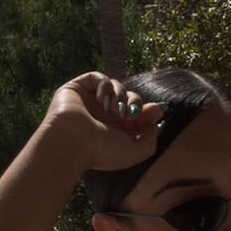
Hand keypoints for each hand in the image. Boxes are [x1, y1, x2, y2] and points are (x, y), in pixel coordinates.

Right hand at [41, 72, 165, 171]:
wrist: (73, 143)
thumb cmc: (101, 151)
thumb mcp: (135, 152)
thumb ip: (150, 140)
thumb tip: (154, 124)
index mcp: (113, 130)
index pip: (135, 114)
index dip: (148, 111)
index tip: (158, 110)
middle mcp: (101, 116)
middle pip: (129, 98)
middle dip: (136, 103)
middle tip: (132, 112)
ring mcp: (89, 101)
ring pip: (116, 86)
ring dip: (121, 96)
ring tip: (114, 111)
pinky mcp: (77, 89)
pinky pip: (98, 77)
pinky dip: (105, 86)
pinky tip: (101, 101)